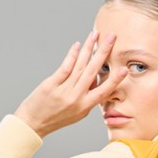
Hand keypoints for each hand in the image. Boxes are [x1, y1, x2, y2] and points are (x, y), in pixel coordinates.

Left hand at [13, 29, 128, 138]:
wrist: (33, 123)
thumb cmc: (57, 117)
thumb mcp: (78, 113)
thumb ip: (88, 98)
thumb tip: (95, 79)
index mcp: (85, 106)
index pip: (104, 91)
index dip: (114, 80)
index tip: (124, 69)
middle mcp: (76, 98)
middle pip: (93, 71)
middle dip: (103, 52)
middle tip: (112, 37)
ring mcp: (63, 91)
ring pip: (80, 66)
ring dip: (89, 47)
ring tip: (95, 34)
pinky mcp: (51, 85)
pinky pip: (65, 68)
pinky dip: (72, 55)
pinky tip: (78, 45)